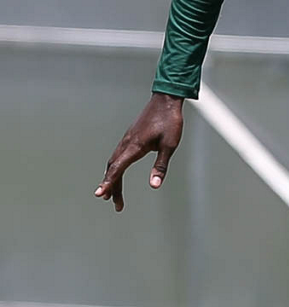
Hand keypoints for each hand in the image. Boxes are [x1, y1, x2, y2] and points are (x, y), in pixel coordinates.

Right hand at [94, 93, 184, 210]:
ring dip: (113, 179)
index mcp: (135, 146)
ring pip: (114, 162)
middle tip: (116, 205)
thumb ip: (160, 166)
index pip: (118, 168)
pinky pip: (118, 156)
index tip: (100, 194)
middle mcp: (127, 144)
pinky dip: (115, 169)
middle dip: (112, 187)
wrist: (166, 100)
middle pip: (113, 169)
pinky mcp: (130, 137)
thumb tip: (154, 185)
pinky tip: (118, 174)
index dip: (109, 183)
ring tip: (114, 196)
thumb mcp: (169, 145)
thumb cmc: (170, 122)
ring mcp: (127, 140)